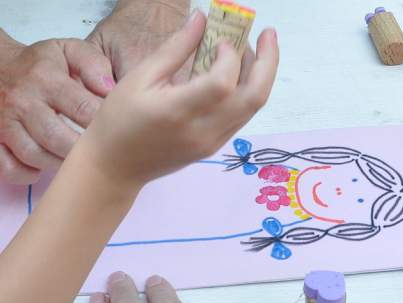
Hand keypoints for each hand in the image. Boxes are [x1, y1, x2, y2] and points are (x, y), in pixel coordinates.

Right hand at [0, 37, 113, 183]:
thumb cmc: (43, 65)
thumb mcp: (69, 51)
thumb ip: (94, 65)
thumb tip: (110, 90)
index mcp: (46, 79)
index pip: (82, 109)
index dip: (105, 125)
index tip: (119, 133)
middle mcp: (22, 102)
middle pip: (58, 138)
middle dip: (84, 150)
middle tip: (101, 154)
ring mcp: (5, 123)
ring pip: (35, 156)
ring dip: (61, 163)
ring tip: (78, 160)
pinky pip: (8, 168)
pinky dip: (27, 174)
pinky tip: (43, 167)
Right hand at [81, 10, 278, 187]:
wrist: (117, 167)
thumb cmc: (119, 120)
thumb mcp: (140, 78)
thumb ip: (175, 49)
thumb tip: (201, 18)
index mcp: (179, 112)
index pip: (223, 84)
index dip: (230, 57)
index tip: (220, 40)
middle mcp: (203, 131)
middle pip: (255, 97)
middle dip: (269, 62)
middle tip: (268, 33)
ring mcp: (213, 142)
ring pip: (253, 107)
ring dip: (260, 75)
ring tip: (249, 49)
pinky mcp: (216, 146)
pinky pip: (242, 115)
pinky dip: (247, 90)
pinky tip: (237, 72)